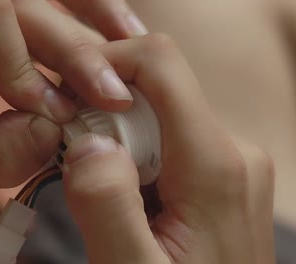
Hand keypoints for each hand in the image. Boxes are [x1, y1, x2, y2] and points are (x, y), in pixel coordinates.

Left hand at [0, 0, 146, 121]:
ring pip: (45, 2)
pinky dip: (84, 31)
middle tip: (113, 93)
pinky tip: (116, 43)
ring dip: (93, 23)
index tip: (49, 111)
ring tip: (134, 49)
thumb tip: (56, 134)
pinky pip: (47, 22)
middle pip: (23, 4)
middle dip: (73, 47)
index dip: (19, 58)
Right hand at [61, 35, 274, 263]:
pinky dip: (131, 159)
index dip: (103, 66)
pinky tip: (126, 200)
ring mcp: (227, 160)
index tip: (65, 105)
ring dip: (113, 145)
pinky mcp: (216, 173)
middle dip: (102, 119)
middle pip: (151, 92)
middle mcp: (231, 149)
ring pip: (153, 117)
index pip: (158, 64)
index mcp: (215, 163)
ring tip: (103, 197)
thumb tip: (87, 141)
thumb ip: (107, 204)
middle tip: (75, 169)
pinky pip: (164, 142)